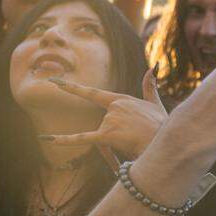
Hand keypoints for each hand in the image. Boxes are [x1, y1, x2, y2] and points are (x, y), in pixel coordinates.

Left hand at [42, 70, 167, 157]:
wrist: (167, 141)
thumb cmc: (162, 126)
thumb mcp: (155, 104)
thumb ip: (149, 86)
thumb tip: (152, 68)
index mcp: (121, 99)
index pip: (93, 94)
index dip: (72, 88)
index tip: (55, 82)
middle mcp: (114, 107)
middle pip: (102, 126)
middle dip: (115, 138)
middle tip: (135, 142)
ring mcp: (110, 119)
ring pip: (102, 137)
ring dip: (115, 146)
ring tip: (135, 147)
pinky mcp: (108, 134)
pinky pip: (83, 138)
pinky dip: (64, 139)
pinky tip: (48, 138)